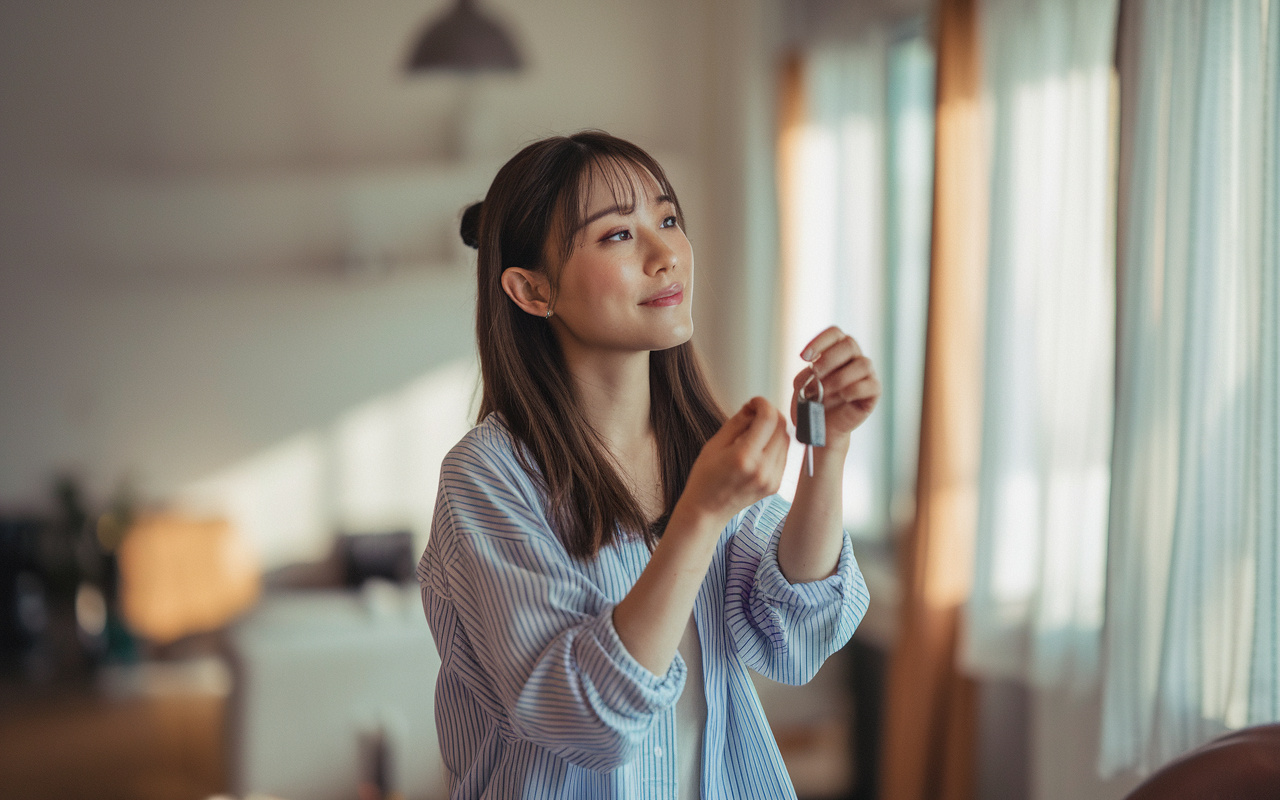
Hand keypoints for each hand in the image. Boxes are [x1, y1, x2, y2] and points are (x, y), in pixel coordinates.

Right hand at [677, 397, 790, 525]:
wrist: (707, 511)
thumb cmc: (705, 478)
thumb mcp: (714, 444)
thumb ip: (737, 423)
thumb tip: (753, 407)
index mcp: (744, 457)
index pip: (768, 419)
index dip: (763, 403)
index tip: (754, 402)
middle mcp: (762, 469)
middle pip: (781, 427)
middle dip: (770, 414)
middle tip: (754, 413)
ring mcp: (772, 479)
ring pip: (786, 440)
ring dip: (774, 429)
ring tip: (755, 432)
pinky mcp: (776, 485)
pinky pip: (783, 455)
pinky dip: (775, 444)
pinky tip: (759, 447)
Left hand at [791, 326, 880, 444]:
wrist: (823, 428)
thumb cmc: (813, 404)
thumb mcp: (802, 387)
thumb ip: (806, 375)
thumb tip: (814, 371)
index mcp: (836, 351)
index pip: (834, 333)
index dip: (819, 341)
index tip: (803, 358)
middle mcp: (854, 358)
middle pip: (849, 344)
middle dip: (829, 360)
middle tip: (815, 375)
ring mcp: (867, 374)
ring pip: (862, 364)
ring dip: (839, 378)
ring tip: (825, 393)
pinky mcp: (874, 391)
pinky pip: (870, 384)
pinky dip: (853, 390)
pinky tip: (842, 397)